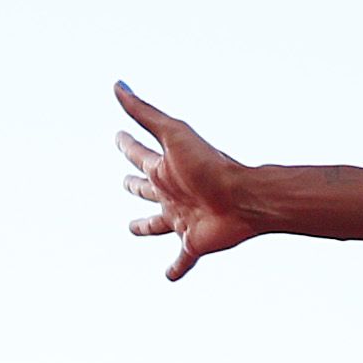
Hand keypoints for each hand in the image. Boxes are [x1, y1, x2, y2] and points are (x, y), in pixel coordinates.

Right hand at [115, 84, 260, 281]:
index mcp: (164, 168)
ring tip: (133, 229)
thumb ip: (145, 112)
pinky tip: (169, 277)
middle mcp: (171, 193)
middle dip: (132, 185)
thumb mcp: (173, 135)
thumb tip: (117, 85)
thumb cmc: (210, 165)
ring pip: (157, 224)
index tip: (118, 136)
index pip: (138, 154)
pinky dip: (175, 268)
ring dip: (145, 227)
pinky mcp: (194, 243)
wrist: (244, 197)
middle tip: (123, 181)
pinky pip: (182, 259)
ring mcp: (182, 218)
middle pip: (144, 189)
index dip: (126, 144)